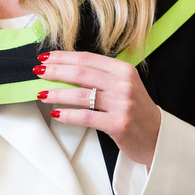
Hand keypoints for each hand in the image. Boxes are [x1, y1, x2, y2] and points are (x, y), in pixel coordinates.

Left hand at [34, 51, 163, 166]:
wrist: (157, 137)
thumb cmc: (135, 110)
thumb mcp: (124, 86)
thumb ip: (101, 76)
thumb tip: (66, 69)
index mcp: (123, 70)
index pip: (87, 58)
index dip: (63, 57)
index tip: (46, 58)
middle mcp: (123, 84)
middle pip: (81, 72)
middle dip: (55, 71)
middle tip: (38, 72)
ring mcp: (121, 104)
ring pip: (80, 94)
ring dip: (56, 93)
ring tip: (41, 94)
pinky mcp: (118, 124)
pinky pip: (85, 117)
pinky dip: (67, 115)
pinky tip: (56, 113)